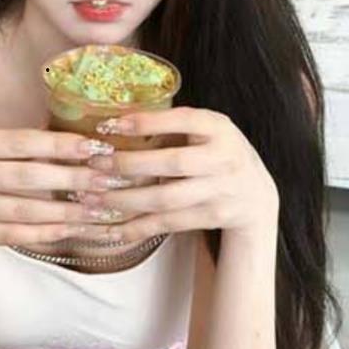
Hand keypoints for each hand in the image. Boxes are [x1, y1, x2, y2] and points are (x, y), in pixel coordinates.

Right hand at [0, 121, 116, 256]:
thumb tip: (54, 142)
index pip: (17, 141)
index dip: (58, 145)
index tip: (93, 146)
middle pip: (25, 175)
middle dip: (71, 178)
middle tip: (107, 178)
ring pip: (21, 208)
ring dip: (64, 210)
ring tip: (95, 207)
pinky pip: (8, 233)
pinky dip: (40, 233)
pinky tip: (66, 229)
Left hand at [83, 106, 279, 241]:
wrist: (256, 196)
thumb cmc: (217, 154)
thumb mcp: (205, 132)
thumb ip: (171, 127)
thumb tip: (113, 123)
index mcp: (219, 128)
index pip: (183, 120)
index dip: (147, 122)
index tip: (111, 125)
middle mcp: (224, 158)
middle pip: (172, 163)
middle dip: (129, 165)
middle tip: (95, 164)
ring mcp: (221, 191)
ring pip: (166, 199)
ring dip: (125, 199)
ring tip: (93, 197)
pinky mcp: (212, 217)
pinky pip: (168, 224)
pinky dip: (137, 227)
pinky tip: (112, 228)